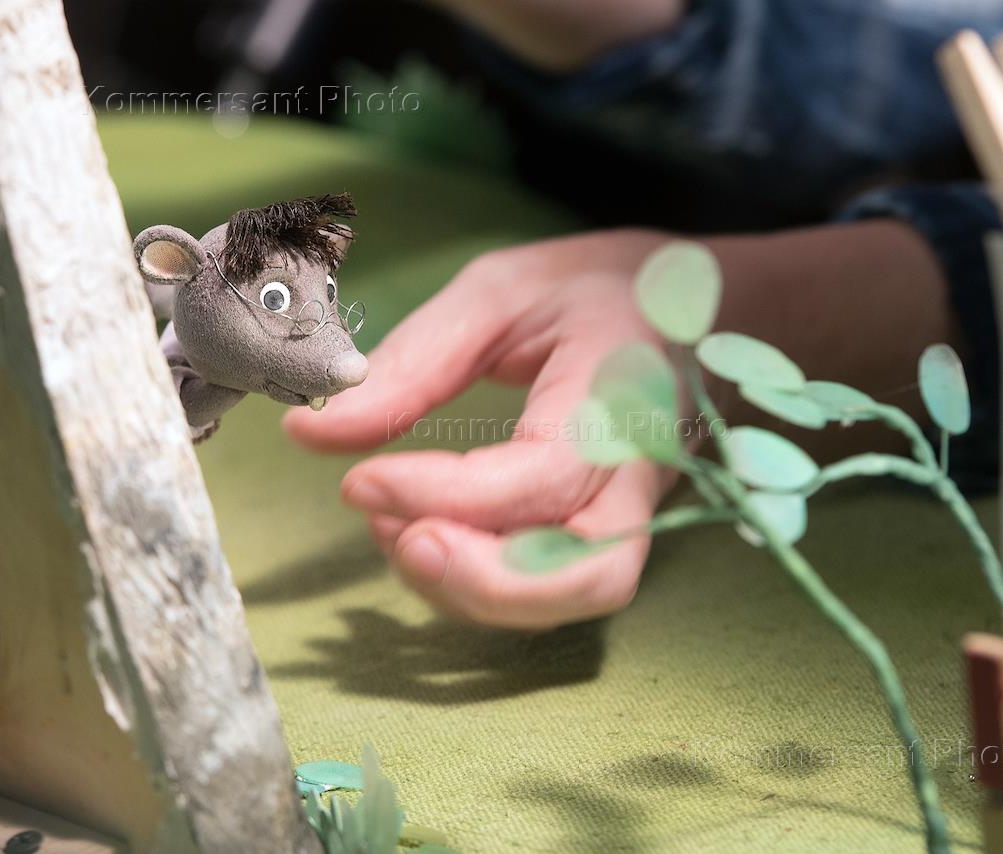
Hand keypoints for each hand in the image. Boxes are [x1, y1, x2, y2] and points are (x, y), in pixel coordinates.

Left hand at [284, 230, 679, 629]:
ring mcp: (638, 507)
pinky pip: (557, 584)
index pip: (547, 473)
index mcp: (622, 387)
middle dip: (484, 582)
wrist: (691, 303)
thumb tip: (310, 431)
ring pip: (577, 593)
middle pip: (593, 574)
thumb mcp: (499, 293)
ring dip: (476, 588)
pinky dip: (485, 583)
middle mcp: (645, 467)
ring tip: (396, 529)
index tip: (359, 483)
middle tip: (395, 537)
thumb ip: (413, 363)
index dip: (449, 495)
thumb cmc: (594, 289)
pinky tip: (426, 534)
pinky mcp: (614, 529)